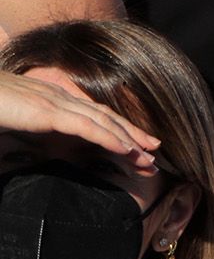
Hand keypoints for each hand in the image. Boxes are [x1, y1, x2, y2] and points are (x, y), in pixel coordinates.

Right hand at [0, 71, 158, 170]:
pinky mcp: (44, 111)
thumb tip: (31, 155)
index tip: (139, 150)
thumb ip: (25, 139)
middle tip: (155, 159)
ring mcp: (52, 102)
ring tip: (149, 159)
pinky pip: (84, 125)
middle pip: (105, 119)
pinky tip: (126, 149)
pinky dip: (108, 136)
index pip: (93, 118)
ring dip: (129, 141)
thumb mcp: (8, 128)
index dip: (119, 133)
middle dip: (133, 138)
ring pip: (101, 123)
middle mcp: (57, 99)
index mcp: (50, 103)